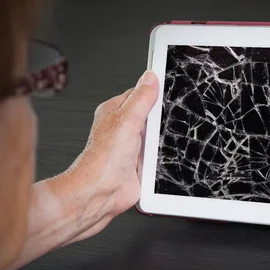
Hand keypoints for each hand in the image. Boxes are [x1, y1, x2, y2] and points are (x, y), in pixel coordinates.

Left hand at [65, 70, 158, 220]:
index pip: (139, 93)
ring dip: (162, 140)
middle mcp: (123, 128)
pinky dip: (162, 156)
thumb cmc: (103, 159)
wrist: (102, 192)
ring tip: (158, 143)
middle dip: (161, 118)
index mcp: (115, 112)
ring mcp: (132, 146)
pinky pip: (159, 154)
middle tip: (163, 122)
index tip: (168, 88)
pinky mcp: (141, 163)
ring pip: (157, 135)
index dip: (154, 90)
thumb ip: (140, 98)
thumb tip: (150, 77)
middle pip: (152, 115)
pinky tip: (161, 157)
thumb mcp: (126, 120)